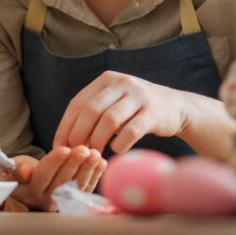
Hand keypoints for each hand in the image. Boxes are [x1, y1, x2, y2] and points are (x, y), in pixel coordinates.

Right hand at [10, 147, 106, 211]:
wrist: (31, 185)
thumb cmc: (24, 170)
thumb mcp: (15, 166)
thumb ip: (19, 168)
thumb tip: (24, 172)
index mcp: (31, 190)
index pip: (43, 175)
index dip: (54, 162)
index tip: (65, 149)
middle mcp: (47, 199)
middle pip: (62, 181)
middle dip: (75, 164)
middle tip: (85, 149)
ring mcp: (62, 202)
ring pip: (77, 186)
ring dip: (88, 169)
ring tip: (95, 153)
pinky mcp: (75, 201)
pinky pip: (87, 189)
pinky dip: (96, 176)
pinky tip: (102, 163)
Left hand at [53, 71, 189, 153]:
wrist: (175, 107)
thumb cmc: (136, 110)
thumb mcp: (114, 102)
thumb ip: (93, 113)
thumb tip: (65, 139)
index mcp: (106, 80)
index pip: (78, 103)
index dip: (66, 126)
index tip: (59, 146)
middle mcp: (121, 83)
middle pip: (91, 110)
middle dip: (80, 134)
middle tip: (76, 152)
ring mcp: (139, 96)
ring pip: (110, 120)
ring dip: (99, 140)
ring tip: (96, 154)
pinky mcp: (153, 111)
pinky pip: (132, 130)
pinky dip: (120, 143)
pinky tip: (117, 150)